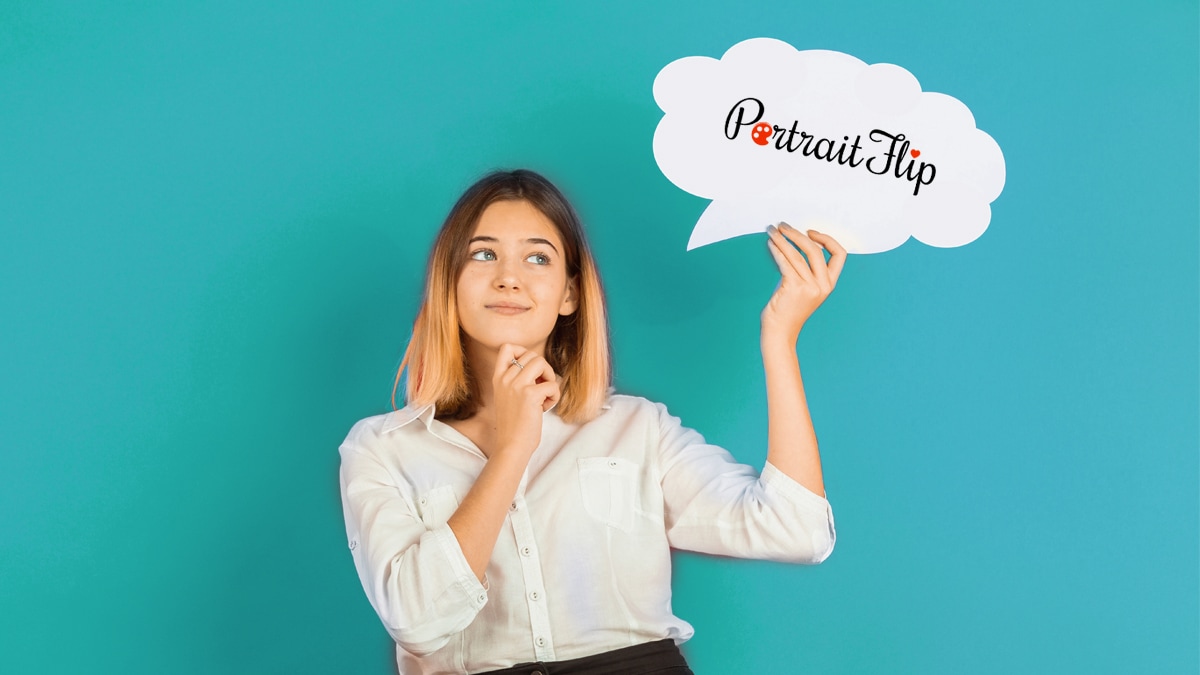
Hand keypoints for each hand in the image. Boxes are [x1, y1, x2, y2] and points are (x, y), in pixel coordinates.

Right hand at [490, 344, 560, 457]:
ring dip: (550, 377)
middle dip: (543, 368)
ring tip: (545, 394)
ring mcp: (516, 385)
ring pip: (541, 362)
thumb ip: (516, 380)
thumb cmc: (514, 424)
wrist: (511, 445)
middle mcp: (505, 379)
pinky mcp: (530, 395)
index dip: (523, 351)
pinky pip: (552, 384)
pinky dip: (555, 395)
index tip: (530, 368)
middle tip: (541, 387)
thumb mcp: (507, 396)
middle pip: (531, 354)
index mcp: (498, 378)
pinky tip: (546, 408)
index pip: (507, 347)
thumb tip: (539, 365)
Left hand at [762, 223, 845, 341]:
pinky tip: (770, 244)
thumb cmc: (787, 309)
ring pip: (797, 255)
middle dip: (797, 234)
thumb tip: (789, 242)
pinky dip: (777, 250)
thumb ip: (803, 269)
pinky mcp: (795, 288)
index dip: (827, 240)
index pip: (840, 255)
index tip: (810, 232)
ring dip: (782, 239)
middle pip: (815, 250)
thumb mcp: (802, 287)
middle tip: (782, 225)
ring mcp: (810, 287)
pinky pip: (786, 262)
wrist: (779, 332)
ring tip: (771, 230)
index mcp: (829, 284)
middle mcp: (823, 285)